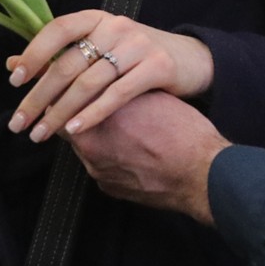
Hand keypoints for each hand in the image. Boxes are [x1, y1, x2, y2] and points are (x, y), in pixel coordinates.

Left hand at [5, 10, 214, 142]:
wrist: (190, 59)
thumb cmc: (136, 56)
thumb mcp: (99, 48)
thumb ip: (59, 55)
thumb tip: (12, 64)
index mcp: (97, 19)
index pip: (58, 29)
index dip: (34, 53)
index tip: (15, 81)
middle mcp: (116, 27)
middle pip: (68, 63)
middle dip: (39, 96)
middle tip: (20, 122)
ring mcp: (138, 45)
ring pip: (89, 82)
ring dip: (60, 112)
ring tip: (42, 133)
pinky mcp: (157, 66)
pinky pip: (117, 94)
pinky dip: (92, 114)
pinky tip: (75, 130)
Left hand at [67, 91, 230, 223]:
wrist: (202, 175)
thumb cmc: (183, 132)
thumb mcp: (150, 97)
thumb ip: (119, 88)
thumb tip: (104, 77)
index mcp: (101, 118)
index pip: (62, 98)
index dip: (66, 88)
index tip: (68, 81)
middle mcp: (92, 147)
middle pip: (65, 124)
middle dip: (72, 112)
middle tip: (80, 101)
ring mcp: (98, 170)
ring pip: (81, 146)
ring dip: (88, 133)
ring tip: (110, 126)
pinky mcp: (109, 188)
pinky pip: (97, 165)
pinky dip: (104, 155)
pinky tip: (123, 148)